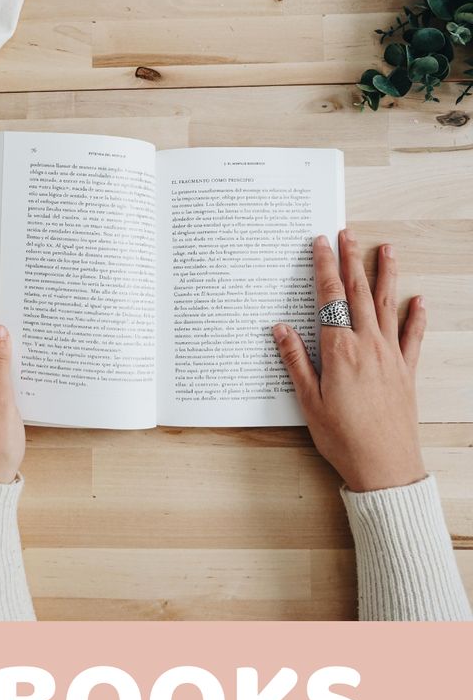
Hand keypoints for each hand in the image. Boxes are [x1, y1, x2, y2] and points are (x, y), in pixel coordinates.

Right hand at [272, 230, 426, 492]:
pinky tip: (418, 300)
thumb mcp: (309, 402)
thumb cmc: (343, 439)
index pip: (329, 299)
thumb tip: (280, 329)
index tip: (320, 244)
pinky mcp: (407, 371)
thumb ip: (296, 361)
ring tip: (386, 250)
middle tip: (347, 233)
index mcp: (339, 352)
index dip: (324, 268)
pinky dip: (416, 316)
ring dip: (386, 275)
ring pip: (388, 306)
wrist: (384, 465)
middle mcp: (368, 346)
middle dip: (351, 260)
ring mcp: (391, 356)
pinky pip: (413, 336)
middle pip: (359, 293)